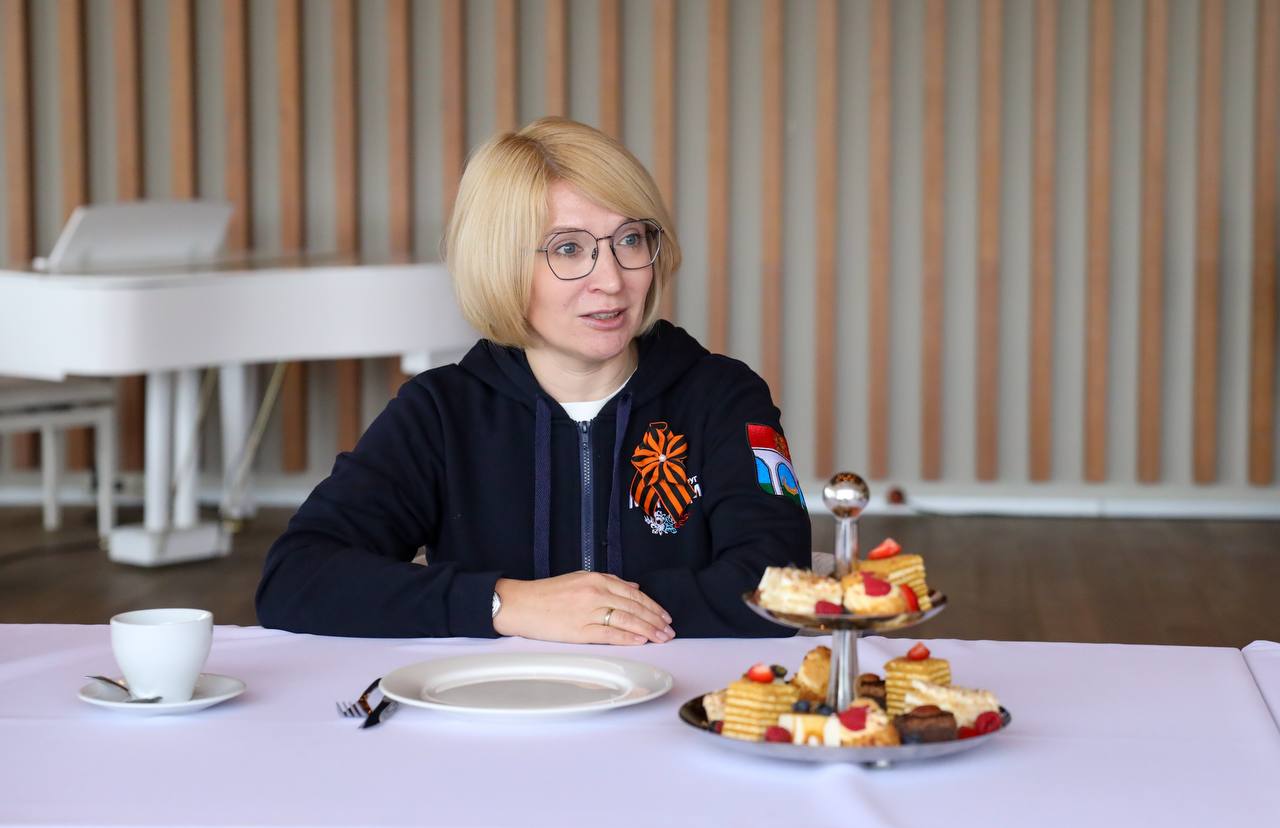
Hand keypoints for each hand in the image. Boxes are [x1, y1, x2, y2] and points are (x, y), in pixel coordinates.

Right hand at [492, 572, 674, 644]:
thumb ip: (608, 582)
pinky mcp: (579, 630)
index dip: (652, 606)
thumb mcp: (579, 579)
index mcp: (596, 579)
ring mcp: (588, 612)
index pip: (633, 593)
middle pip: (634, 607)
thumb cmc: (547, 593)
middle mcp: (595, 593)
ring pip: (626, 620)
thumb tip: (633, 587)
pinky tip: (641, 640)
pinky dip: (628, 637)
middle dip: (655, 620)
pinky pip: (609, 634)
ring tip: (661, 637)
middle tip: (669, 630)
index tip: (664, 615)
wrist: (520, 604)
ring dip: (648, 630)